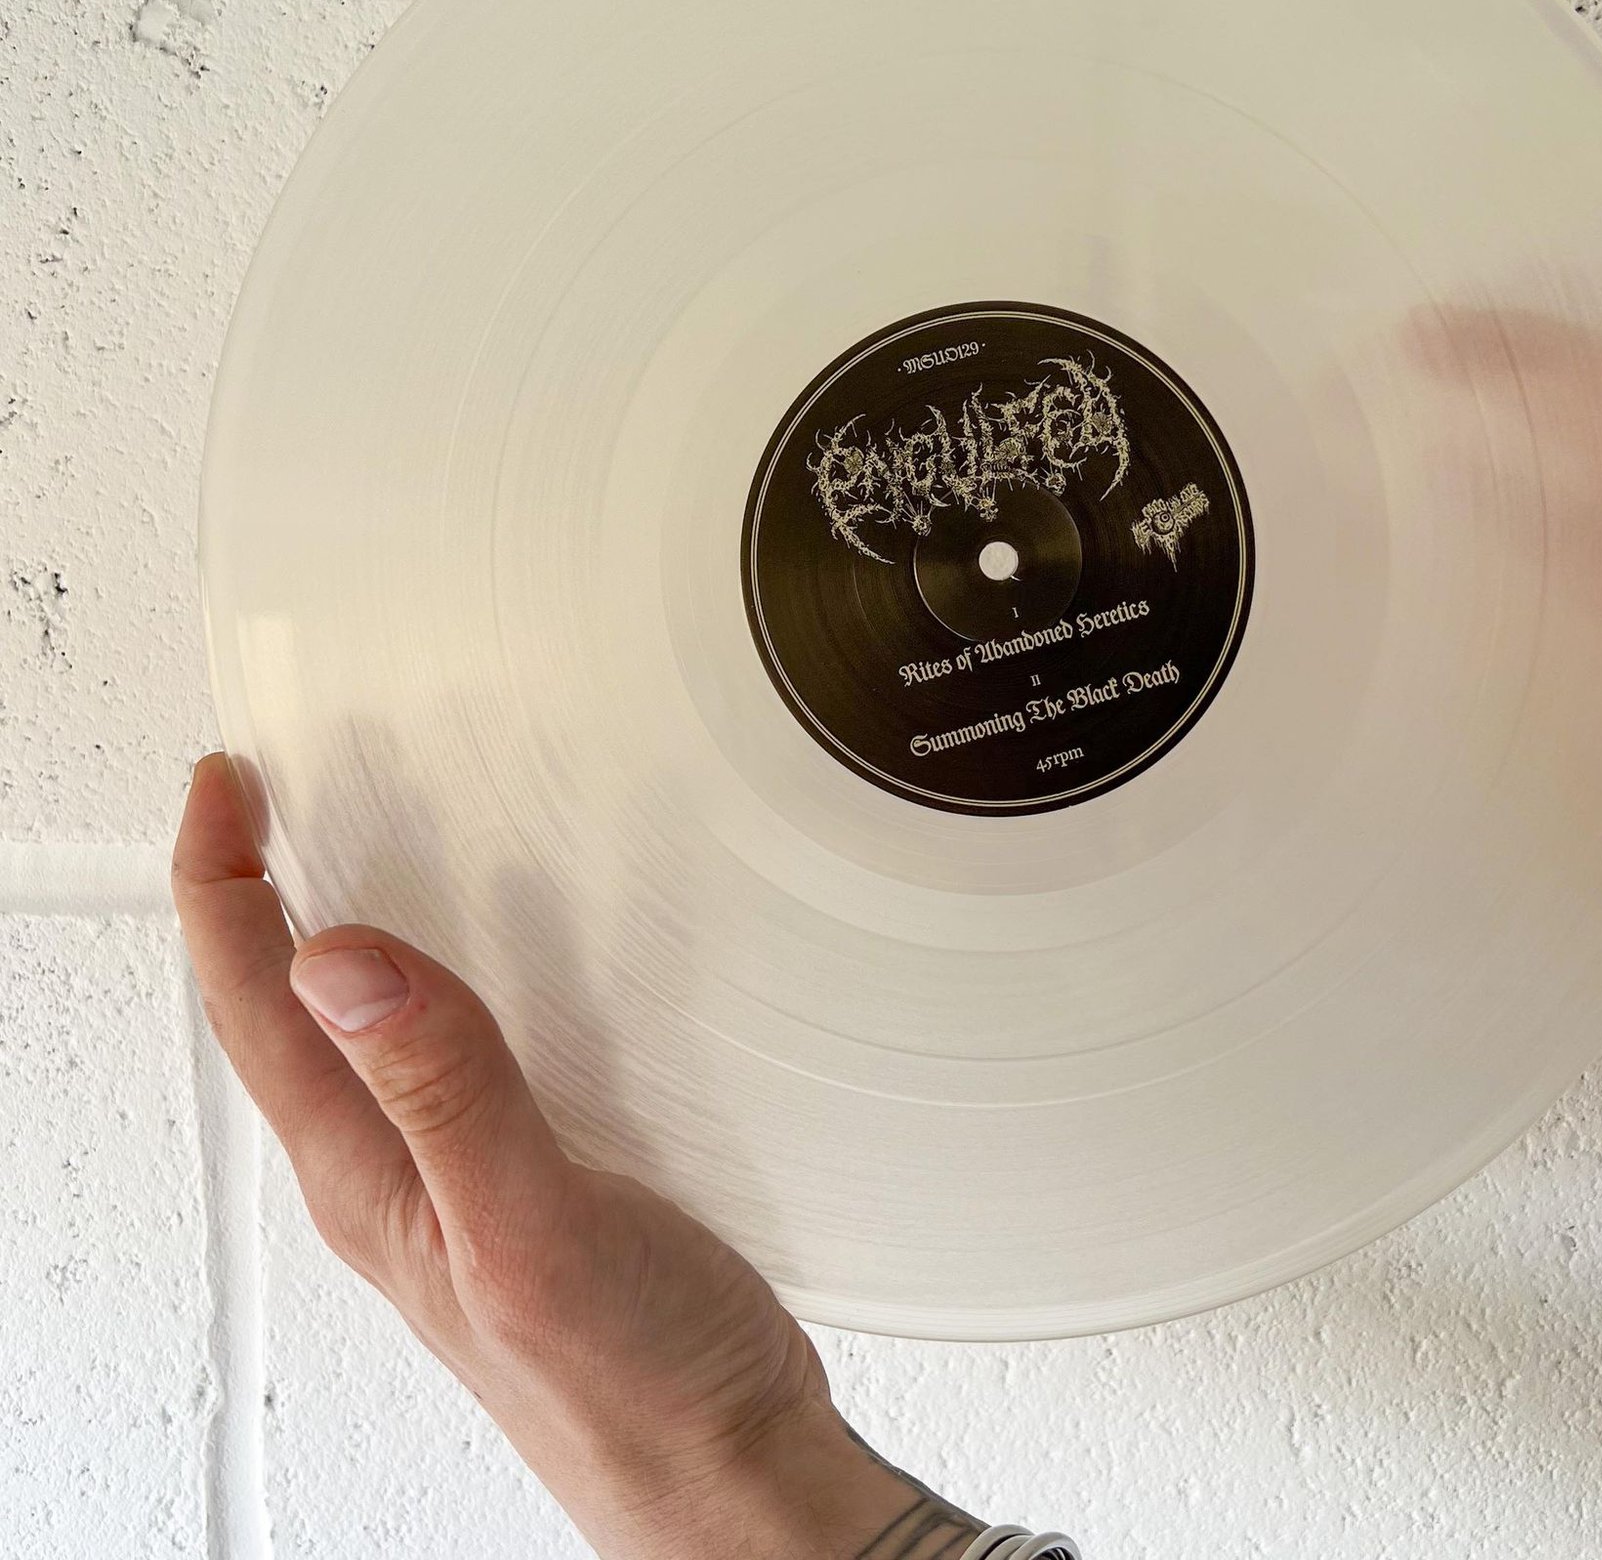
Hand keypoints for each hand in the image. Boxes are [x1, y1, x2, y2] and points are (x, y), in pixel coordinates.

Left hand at [172, 754, 986, 1559]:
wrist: (725, 1468)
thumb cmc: (629, 1383)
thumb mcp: (528, 1228)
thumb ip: (442, 1092)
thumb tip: (338, 959)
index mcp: (369, 1180)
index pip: (255, 1009)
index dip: (221, 886)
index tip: (226, 787)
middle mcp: (394, 1175)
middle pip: (281, 1017)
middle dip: (249, 896)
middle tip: (255, 799)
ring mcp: (457, 1179)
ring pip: (357, 1038)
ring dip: (326, 937)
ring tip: (334, 852)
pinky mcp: (529, 1177)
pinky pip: (445, 1059)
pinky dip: (432, 984)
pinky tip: (480, 964)